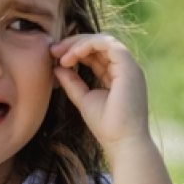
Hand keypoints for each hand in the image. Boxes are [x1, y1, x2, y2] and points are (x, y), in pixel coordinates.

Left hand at [50, 33, 149, 155]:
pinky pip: (108, 44)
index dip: (75, 51)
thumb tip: (57, 67)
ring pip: (103, 40)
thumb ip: (72, 82)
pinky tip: (72, 55)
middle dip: (74, 43)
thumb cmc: (106, 127)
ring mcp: (129, 67)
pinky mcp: (129, 68)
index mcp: (118, 75)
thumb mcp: (84, 99)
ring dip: (79, 43)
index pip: (96, 54)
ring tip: (60, 54)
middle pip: (99, 44)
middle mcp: (126, 69)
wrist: (122, 143)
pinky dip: (88, 45)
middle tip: (53, 50)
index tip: (55, 57)